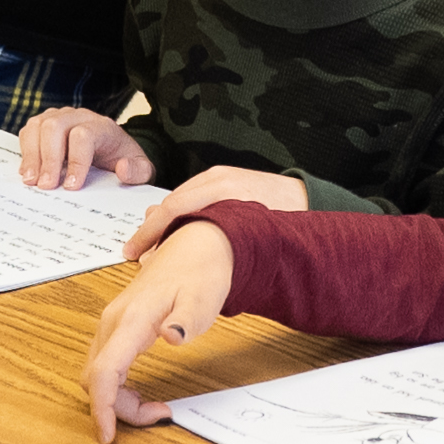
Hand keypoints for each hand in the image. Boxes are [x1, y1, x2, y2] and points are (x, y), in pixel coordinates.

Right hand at [20, 106, 153, 190]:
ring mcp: (59, 118)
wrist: (115, 150)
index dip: (76, 161)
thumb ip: (139, 171)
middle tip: (46, 186)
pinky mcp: (44, 125)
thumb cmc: (124, 160)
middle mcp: (78, 116)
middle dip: (49, 158)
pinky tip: (28, 173)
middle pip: (55, 127)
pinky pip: (28, 132)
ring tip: (31, 181)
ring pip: (38, 126)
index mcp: (103, 126)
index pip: (84, 135)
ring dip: (32, 155)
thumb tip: (122, 170)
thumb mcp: (142, 169)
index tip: (72, 186)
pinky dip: (26, 152)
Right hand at [83, 222, 237, 436]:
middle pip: (96, 379)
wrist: (198, 243)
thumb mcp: (203, 297)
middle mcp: (113, 321)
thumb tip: (170, 337)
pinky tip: (143, 391)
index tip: (109, 436)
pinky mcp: (116, 326)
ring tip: (155, 407)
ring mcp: (111, 323)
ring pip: (97, 374)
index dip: (102, 408)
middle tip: (158, 415)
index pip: (104, 372)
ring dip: (118, 399)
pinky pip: (106, 365)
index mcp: (131, 319)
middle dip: (117, 409)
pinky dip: (118, 386)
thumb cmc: (202, 270)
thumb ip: (187, 321)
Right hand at [133, 163, 304, 240]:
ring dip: (161, 221)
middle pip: (171, 202)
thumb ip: (227, 248)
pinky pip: (191, 194)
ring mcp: (219, 174)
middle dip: (150, 228)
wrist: (308, 197)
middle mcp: (219, 178)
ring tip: (149, 246)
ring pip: (179, 198)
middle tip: (134, 252)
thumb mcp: (258, 237)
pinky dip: (177, 213)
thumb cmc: (289, 220)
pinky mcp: (221, 177)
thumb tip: (192, 268)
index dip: (151, 233)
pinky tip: (172, 232)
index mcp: (225, 190)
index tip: (137, 253)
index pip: (175, 209)